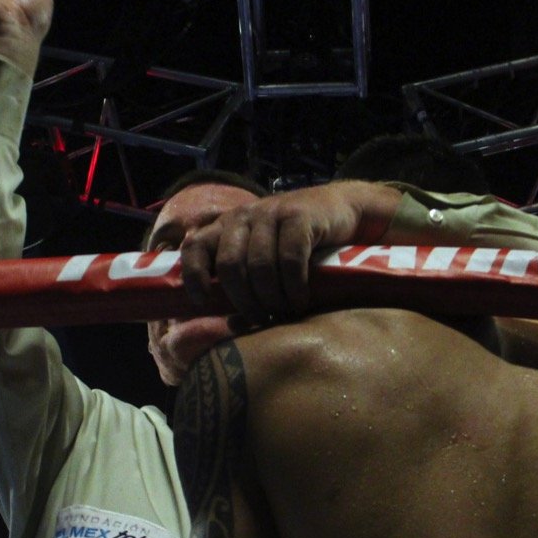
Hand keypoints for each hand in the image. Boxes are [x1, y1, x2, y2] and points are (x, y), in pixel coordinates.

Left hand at [179, 181, 400, 322]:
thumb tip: (232, 325)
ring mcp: (272, 213)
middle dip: (244, 300)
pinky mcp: (299, 217)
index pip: (195, 246)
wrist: (343, 211)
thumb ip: (245, 278)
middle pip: (230, 266)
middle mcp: (244, 216)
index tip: (204, 303)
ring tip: (284, 313)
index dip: (193, 276)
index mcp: (228, 225)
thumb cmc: (301, 243)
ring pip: (260, 266)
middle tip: (261, 320)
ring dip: (272, 298)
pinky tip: (301, 300)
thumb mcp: (266, 253)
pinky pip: (290, 260)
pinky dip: (294, 287)